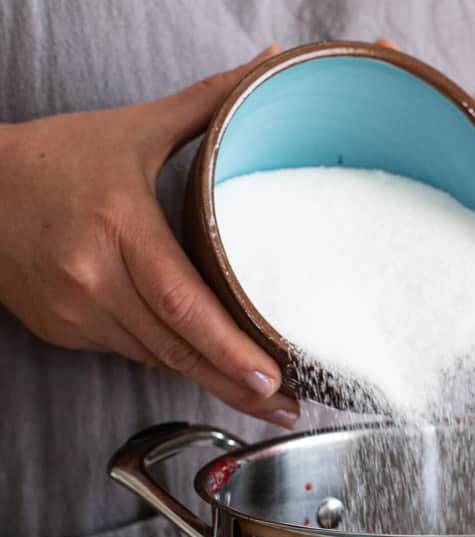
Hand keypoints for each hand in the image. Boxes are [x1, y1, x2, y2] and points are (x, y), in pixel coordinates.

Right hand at [0, 45, 300, 427]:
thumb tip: (267, 63)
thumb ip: (206, 103)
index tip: (272, 379)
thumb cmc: (58, 160)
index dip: (229, 347)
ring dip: (209, 378)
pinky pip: (132, 353)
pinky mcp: (65, 330)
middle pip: (176, 347)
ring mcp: (75, 311)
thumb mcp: (133, 129)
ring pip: (157, 358)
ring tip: (259, 395)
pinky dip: (172, 359)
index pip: (182, 302)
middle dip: (234, 385)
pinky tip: (206, 365)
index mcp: (119, 226)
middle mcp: (93, 277)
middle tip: (286, 406)